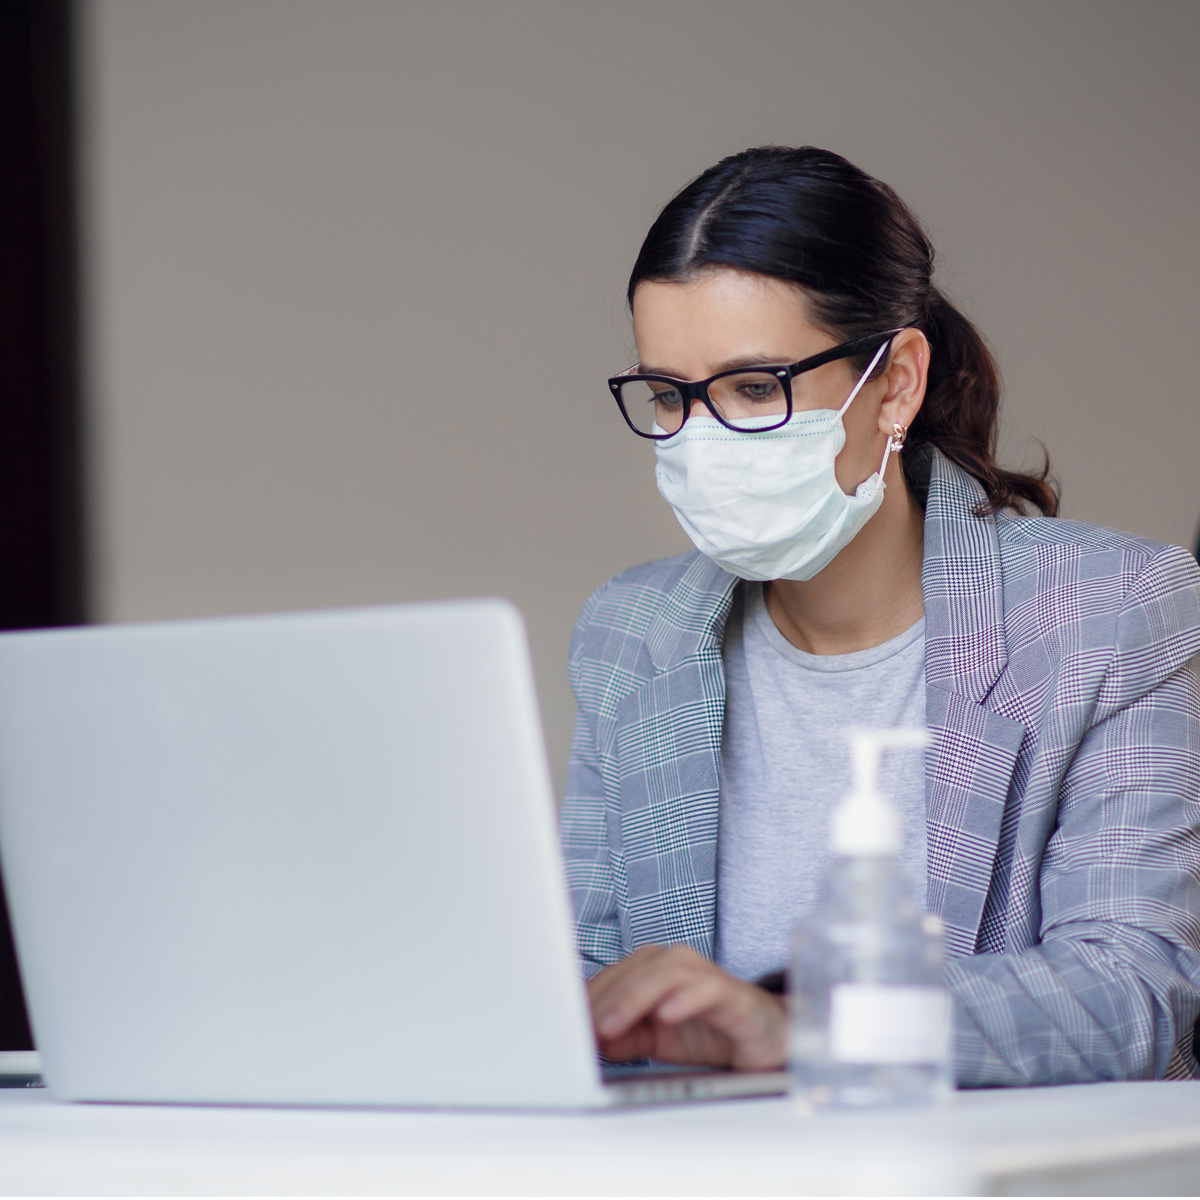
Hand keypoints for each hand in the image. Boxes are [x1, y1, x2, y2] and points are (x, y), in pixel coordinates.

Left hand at [586, 944, 786, 1070]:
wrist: (759, 1037)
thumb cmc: (705, 1030)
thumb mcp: (653, 1040)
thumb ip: (622, 1037)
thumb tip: (588, 1039)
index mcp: (650, 968)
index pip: (611, 977)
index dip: (588, 1001)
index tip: (565, 1024)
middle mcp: (674, 962)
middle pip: (632, 971)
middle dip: (604, 1001)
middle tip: (583, 1029)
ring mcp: (703, 974)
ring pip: (664, 974)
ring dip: (634, 999)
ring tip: (612, 1026)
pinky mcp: (730, 992)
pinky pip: (706, 989)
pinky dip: (684, 1000)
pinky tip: (665, 1016)